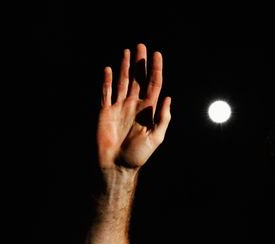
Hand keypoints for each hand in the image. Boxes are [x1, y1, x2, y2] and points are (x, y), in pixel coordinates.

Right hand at [97, 43, 170, 169]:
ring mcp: (119, 107)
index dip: (156, 70)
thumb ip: (163, 118)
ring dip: (124, 67)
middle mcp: (134, 105)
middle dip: (140, 63)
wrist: (117, 166)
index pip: (154, 85)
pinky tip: (109, 69)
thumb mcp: (156, 137)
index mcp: (148, 110)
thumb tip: (168, 98)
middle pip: (138, 79)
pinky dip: (107, 81)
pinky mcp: (105, 111)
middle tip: (141, 46)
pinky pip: (106, 93)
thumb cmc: (138, 155)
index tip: (157, 55)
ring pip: (122, 82)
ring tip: (127, 51)